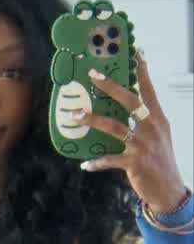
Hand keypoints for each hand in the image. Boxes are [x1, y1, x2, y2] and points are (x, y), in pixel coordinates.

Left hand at [71, 51, 185, 214]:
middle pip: (129, 101)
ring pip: (113, 127)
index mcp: (157, 119)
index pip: (149, 91)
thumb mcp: (158, 136)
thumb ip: (144, 122)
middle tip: (93, 76)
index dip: (143, 72)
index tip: (137, 53)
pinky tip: (85, 164)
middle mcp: (151, 128)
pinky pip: (109, 159)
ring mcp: (142, 145)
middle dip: (110, 87)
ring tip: (74, 116)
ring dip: (92, 120)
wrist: (169, 190)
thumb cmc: (160, 160)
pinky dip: (96, 162)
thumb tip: (120, 110)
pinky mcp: (134, 162)